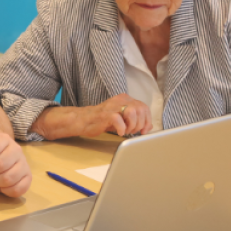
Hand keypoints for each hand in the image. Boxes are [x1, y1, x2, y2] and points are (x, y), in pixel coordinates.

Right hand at [32, 94, 151, 139]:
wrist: (83, 120)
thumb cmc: (102, 120)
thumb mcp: (121, 117)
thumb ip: (134, 118)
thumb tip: (148, 127)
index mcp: (125, 99)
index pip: (144, 107)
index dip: (147, 120)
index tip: (144, 130)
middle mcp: (120, 100)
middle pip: (140, 110)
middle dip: (140, 124)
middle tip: (132, 131)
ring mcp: (113, 106)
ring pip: (133, 113)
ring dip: (132, 126)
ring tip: (126, 131)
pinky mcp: (106, 114)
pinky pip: (120, 121)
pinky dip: (122, 129)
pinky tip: (119, 132)